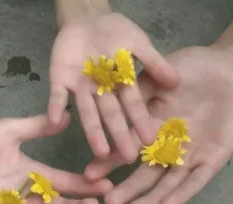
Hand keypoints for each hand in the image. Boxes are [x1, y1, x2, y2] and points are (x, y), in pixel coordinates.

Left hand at [48, 12, 178, 161]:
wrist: (87, 17)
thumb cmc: (115, 32)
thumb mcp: (138, 43)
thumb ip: (154, 61)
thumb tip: (176, 81)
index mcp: (122, 85)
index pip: (133, 106)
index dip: (140, 122)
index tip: (150, 141)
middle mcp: (103, 92)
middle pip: (111, 116)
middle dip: (120, 135)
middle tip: (128, 158)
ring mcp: (81, 88)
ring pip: (88, 113)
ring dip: (93, 132)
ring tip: (100, 153)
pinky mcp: (60, 80)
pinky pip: (57, 96)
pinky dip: (56, 108)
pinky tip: (57, 122)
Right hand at [85, 46, 232, 203]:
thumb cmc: (194, 68)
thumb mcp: (159, 78)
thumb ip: (138, 94)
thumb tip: (109, 106)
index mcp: (153, 129)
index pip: (128, 149)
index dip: (109, 161)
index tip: (90, 174)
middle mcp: (169, 148)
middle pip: (146, 173)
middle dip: (128, 188)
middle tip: (109, 202)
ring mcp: (191, 156)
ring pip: (169, 182)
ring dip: (152, 197)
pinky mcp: (213, 160)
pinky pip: (197, 179)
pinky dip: (183, 192)